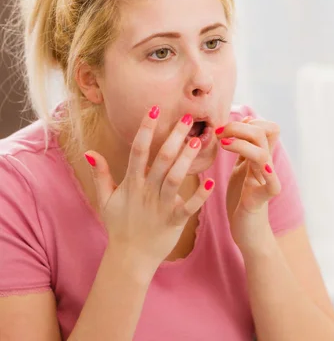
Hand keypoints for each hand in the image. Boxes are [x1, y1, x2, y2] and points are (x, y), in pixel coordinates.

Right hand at [85, 107, 214, 272]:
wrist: (129, 257)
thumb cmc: (119, 225)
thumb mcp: (105, 199)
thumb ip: (101, 174)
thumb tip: (91, 151)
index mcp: (132, 183)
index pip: (139, 150)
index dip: (146, 129)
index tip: (155, 109)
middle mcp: (146, 191)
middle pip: (161, 159)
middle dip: (174, 137)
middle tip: (188, 117)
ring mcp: (160, 206)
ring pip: (174, 178)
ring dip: (186, 160)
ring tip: (198, 141)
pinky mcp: (174, 221)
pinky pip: (189, 207)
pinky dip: (200, 195)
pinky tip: (211, 181)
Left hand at [216, 116, 280, 253]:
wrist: (248, 229)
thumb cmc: (242, 197)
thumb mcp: (241, 166)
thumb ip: (244, 146)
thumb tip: (247, 120)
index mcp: (260, 155)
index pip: (267, 127)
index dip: (248, 121)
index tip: (225, 129)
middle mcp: (266, 164)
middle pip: (264, 132)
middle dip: (239, 127)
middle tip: (219, 134)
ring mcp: (267, 179)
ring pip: (262, 153)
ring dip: (242, 143)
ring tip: (223, 143)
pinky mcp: (265, 197)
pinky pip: (271, 183)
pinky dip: (266, 173)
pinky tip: (255, 167)